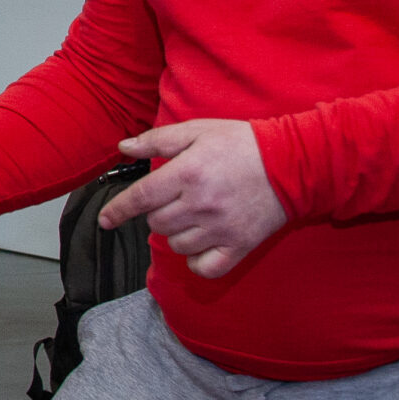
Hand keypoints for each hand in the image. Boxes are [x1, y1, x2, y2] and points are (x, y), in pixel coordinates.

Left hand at [97, 119, 287, 277]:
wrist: (293, 163)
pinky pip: (203, 268)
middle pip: (156, 223)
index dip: (117, 211)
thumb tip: (123, 147)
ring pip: (176, 245)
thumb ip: (157, 140)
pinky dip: (196, 260)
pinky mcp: (239, 246)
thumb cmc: (242, 144)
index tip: (105, 220)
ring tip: (193, 216)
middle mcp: (200, 204)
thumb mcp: (197, 131)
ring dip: (176, 233)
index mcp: (187, 174)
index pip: (139, 199)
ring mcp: (220, 229)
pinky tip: (201, 244)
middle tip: (176, 198)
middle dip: (158, 212)